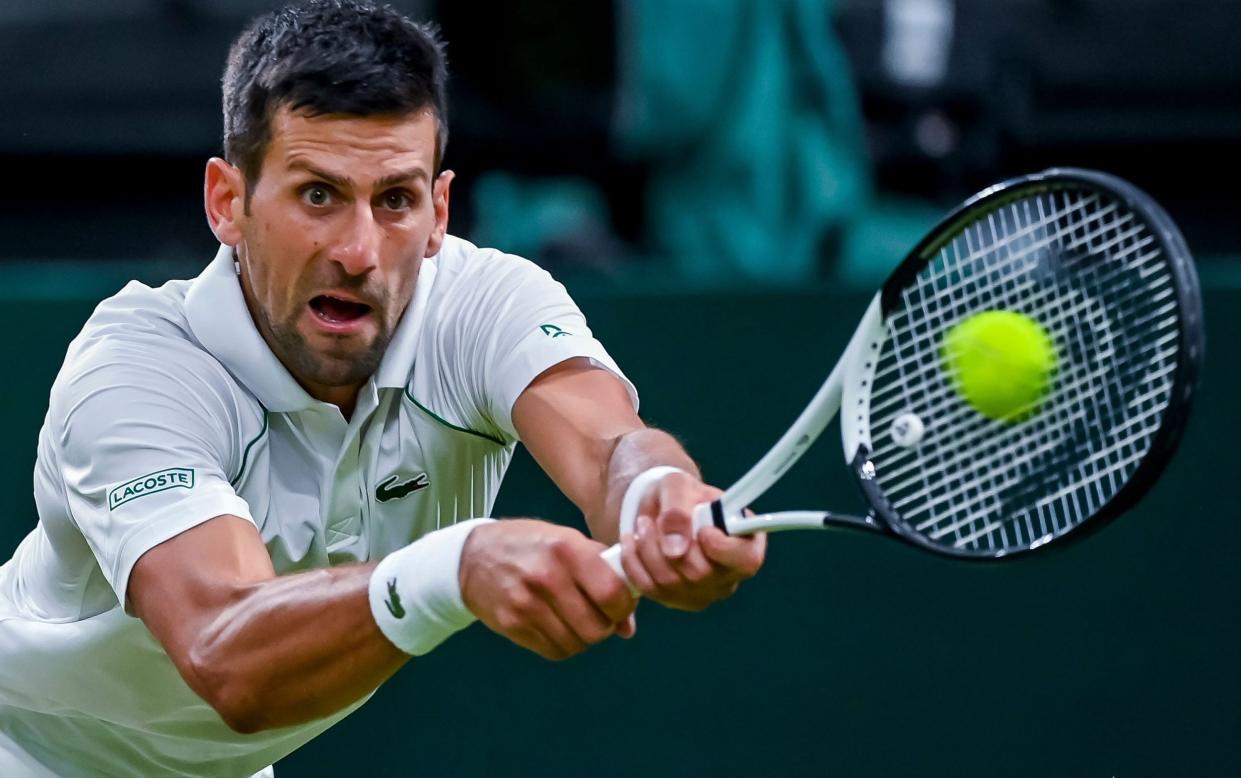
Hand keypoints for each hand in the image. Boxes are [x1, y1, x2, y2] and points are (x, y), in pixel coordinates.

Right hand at [459, 519, 637, 659]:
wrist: (473, 557)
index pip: (611, 594)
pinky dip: (563, 645)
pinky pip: (554, 651)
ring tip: (575, 619)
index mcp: (567, 550)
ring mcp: (527, 604)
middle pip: (596, 628)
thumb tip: (628, 626)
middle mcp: (547, 577)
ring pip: (577, 644)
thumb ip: (604, 575)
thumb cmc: (530, 545)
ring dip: (583, 637)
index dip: (623, 607)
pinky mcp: (512, 624)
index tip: (619, 606)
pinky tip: (556, 626)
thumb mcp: (568, 541)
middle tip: (598, 616)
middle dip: (604, 627)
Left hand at [618, 471, 765, 610]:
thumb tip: (675, 550)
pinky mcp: (675, 599)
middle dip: (669, 543)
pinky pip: (649, 589)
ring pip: (670, 583)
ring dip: (648, 550)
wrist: (660, 509)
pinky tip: (630, 541)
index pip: (746, 560)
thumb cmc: (680, 495)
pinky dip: (633, 563)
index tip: (703, 530)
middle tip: (652, 519)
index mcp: (745, 543)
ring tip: (641, 524)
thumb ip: (679, 509)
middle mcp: (728, 575)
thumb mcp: (679, 486)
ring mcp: (702, 592)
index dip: (723, 549)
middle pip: (701, 575)